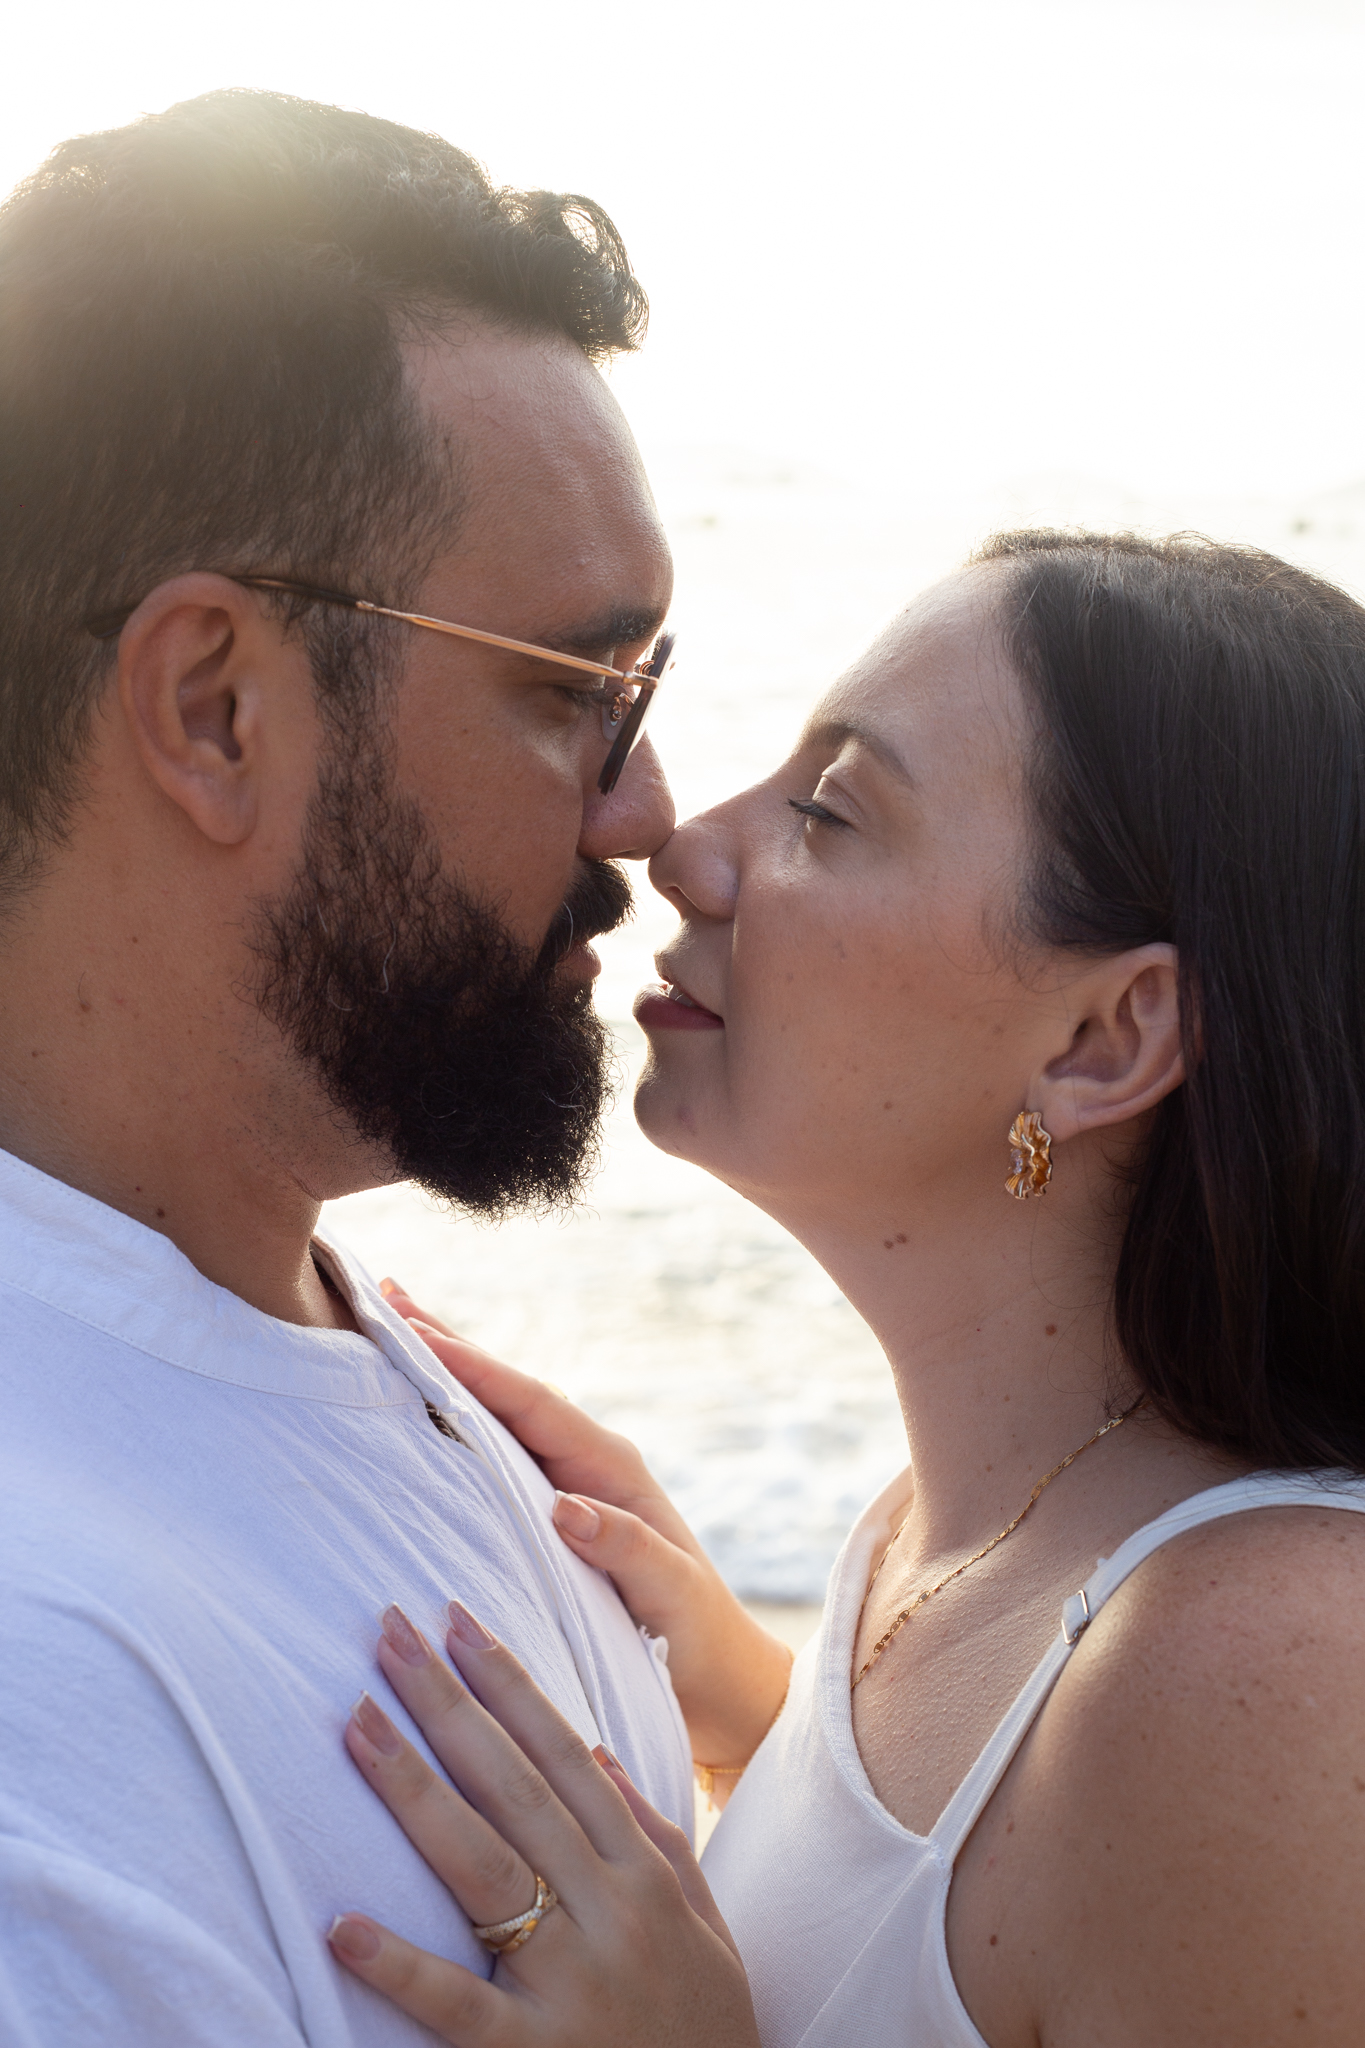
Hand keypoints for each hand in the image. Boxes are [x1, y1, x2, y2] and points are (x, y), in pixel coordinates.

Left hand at [329, 1600, 759, 2047]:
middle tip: (389, 1634)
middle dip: (449, 1704)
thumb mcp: (702, 1919)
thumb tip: (595, 1751)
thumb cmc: (704, 2024)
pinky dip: (401, 1966)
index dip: (509, 1684)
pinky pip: (460, 2006)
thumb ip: (652, 1833)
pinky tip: (343, 1925)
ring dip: (414, 1789)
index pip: (563, 1755)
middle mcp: (609, 1909)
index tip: (458, 1624)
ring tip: (357, 1724)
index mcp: (642, 1872)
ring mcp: (572, 1981)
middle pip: (514, 1787)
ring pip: (484, 1866)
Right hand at [380, 1281, 792, 1771]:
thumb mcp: (673, 1594)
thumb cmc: (700, 1639)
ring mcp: (566, 1485)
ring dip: (446, 1374)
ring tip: (391, 1327)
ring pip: (495, 1417)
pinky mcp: (550, 1515)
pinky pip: (492, 1457)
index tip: (415, 1330)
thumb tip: (566, 1506)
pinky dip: (454, 1423)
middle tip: (386, 1295)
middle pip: (505, 1392)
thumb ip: (628, 1547)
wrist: (720, 1682)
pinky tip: (417, 1412)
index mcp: (612, 1469)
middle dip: (448, 1344)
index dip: (473, 1366)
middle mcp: (586, 1464)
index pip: (531, 1403)